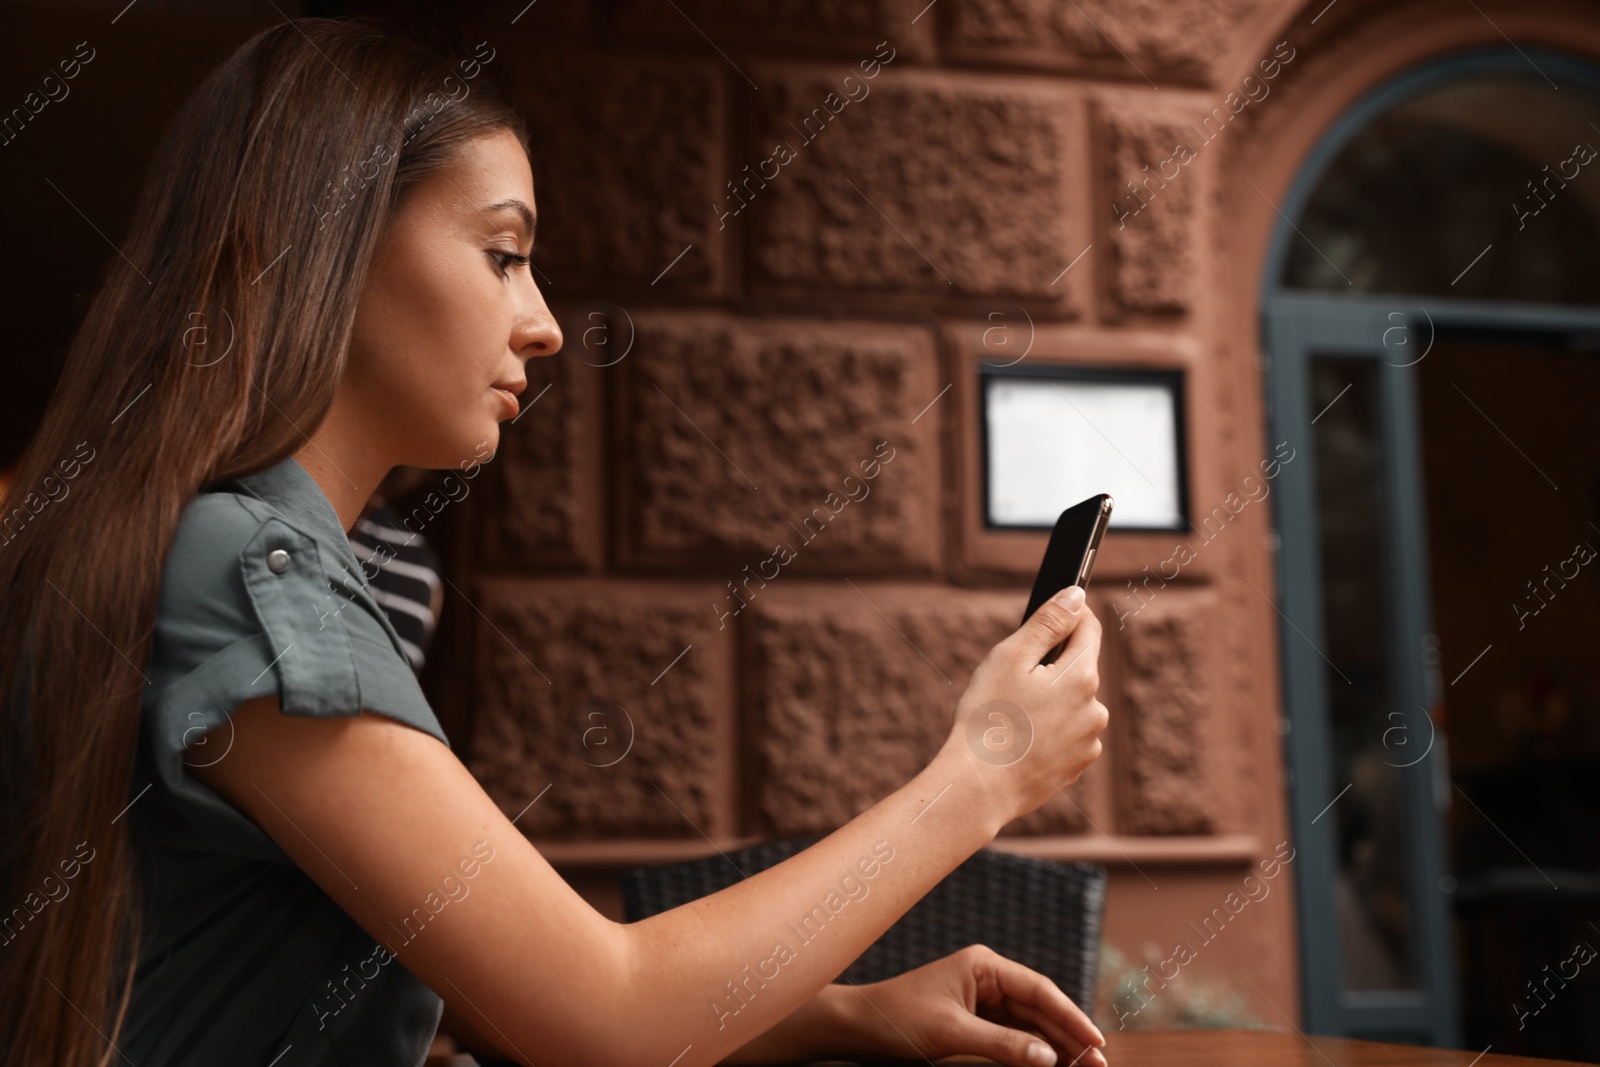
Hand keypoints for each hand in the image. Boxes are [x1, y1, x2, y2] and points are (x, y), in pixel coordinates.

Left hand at [839, 944, 1107, 1066]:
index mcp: (984, 966)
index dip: (1071, 1016)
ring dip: (1056, 1045)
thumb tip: (1048, 1058)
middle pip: (1040, 1007)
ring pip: (1030, 1023)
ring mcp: (983, 998)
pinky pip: (1014, 1034)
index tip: (1096, 1041)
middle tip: (1100, 1064)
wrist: (861, 1026)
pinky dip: (1033, 1051)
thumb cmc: (900, 1019)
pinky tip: (1052, 1064)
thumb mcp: (952, 1034)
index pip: (1039, 990)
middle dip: (1070, 1035)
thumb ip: (1002, 1045)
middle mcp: (988, 978)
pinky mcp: (976, 1019)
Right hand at [940, 586, 1108, 824]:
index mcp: (1081, 676)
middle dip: (1051, 665)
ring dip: (1051, 700)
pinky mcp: (1077, 766)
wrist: (979, 787)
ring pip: (1073, 703)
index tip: (1050, 614)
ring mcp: (1089, 741)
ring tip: (1012, 715)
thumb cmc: (988, 718)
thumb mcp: (1010, 657)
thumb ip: (1047, 622)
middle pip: (1078, 668)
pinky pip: (1068, 734)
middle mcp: (1095, 708)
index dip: (1069, 615)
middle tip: (1012, 679)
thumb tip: (1076, 595)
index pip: (1089, 628)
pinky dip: (1049, 730)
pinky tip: (1020, 739)